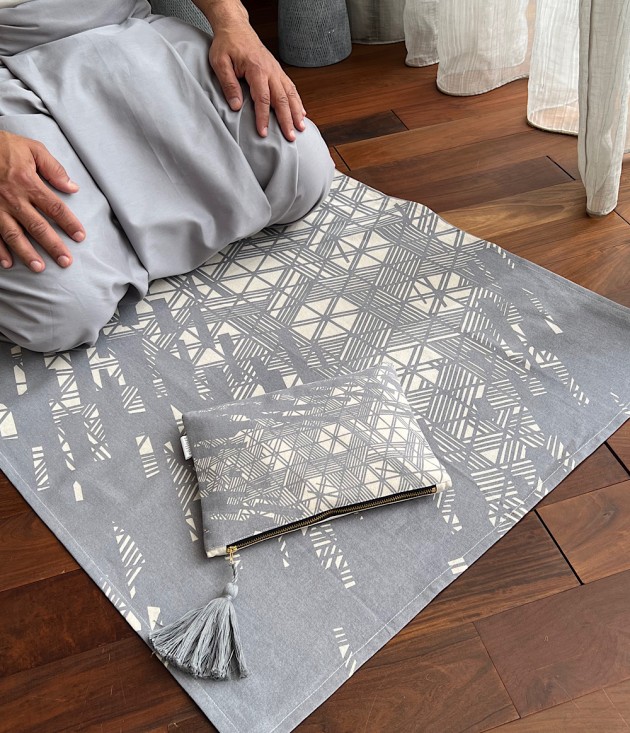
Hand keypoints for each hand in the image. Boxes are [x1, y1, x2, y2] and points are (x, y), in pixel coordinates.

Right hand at [0, 131, 84, 271]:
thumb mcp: (32, 148)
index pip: (55, 207)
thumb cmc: (3, 146)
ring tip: (39, 268)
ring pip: (14, 234)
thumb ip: (53, 168)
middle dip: (53, 246)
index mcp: (28, 183)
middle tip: (66, 262)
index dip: (69, 223)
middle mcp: (13, 198)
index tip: (80, 236)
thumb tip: (72, 187)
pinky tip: (7, 263)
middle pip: (37, 226)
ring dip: (26, 253)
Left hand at [209, 25, 305, 141]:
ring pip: (290, 94)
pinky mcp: (277, 71)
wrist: (235, 26)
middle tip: (290, 137)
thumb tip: (236, 106)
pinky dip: (297, 101)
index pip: (262, 98)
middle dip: (287, 120)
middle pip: (282, 99)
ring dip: (296, 112)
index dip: (263, 117)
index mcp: (256, 69)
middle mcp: (270, 70)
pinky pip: (291, 87)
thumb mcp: (220, 62)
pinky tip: (301, 113)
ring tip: (301, 128)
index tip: (264, 132)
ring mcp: (276, 70)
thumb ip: (228, 84)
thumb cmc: (226, 44)